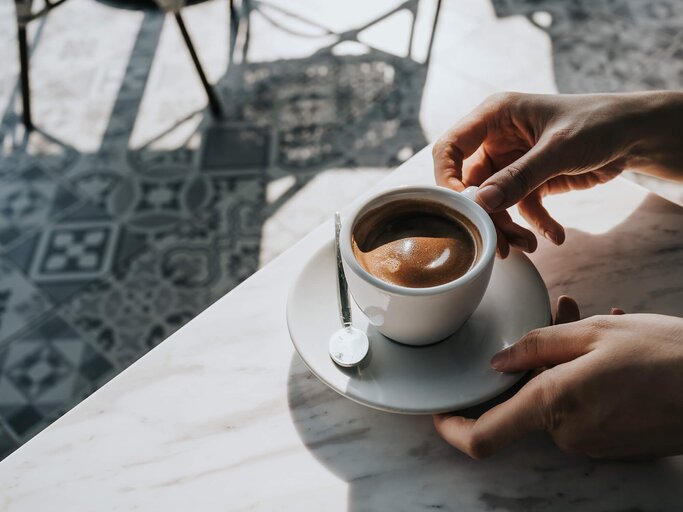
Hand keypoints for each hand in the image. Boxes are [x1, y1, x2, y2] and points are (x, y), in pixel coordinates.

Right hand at [432, 91, 682, 256]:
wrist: (635, 134)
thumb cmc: (598, 123)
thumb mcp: (559, 148)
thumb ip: (519, 176)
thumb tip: (482, 204)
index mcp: (494, 117)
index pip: (450, 148)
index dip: (447, 179)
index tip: (462, 208)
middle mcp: (496, 139)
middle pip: (471, 183)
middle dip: (485, 214)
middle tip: (497, 242)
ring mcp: (511, 162)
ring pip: (494, 201)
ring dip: (508, 226)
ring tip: (528, 245)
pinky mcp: (529, 181)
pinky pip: (520, 208)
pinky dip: (534, 224)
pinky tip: (554, 235)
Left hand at [433, 296, 682, 458]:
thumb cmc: (663, 355)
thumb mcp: (592, 334)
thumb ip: (535, 346)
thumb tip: (497, 363)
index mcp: (554, 406)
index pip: (483, 436)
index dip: (453, 427)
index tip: (440, 412)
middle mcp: (568, 433)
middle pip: (526, 399)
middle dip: (534, 360)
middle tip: (562, 315)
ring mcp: (592, 443)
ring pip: (556, 396)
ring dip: (564, 361)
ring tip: (596, 321)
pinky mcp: (612, 443)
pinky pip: (581, 407)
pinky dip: (584, 378)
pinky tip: (611, 345)